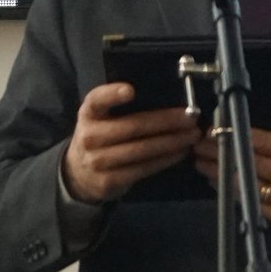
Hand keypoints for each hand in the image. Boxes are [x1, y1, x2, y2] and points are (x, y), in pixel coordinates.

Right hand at [63, 82, 201, 204]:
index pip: (97, 100)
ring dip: (171, 142)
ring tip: (191, 136)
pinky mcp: (110, 181)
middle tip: (190, 118)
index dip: (112, 94)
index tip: (131, 91)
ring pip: (142, 150)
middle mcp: (90, 136)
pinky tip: (179, 152)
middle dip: (166, 122)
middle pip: (132, 127)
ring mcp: (98, 161)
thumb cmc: (100, 136)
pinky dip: (165, 160)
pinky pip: (143, 169)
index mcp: (89, 113)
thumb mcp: (100, 117)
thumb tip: (165, 95)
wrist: (79, 174)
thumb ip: (119, 107)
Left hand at [194, 123, 270, 227]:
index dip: (236, 135)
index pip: (264, 142)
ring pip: (247, 186)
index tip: (213, 130)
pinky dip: (231, 192)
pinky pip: (250, 204)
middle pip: (252, 164)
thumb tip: (242, 121)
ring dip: (221, 174)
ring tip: (201, 163)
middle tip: (199, 146)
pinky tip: (218, 182)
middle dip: (222, 153)